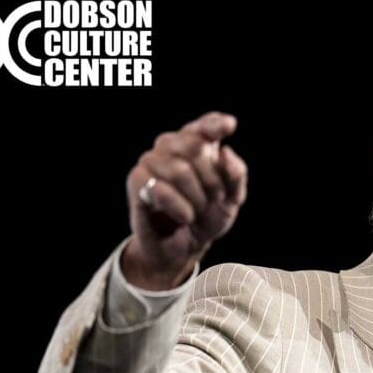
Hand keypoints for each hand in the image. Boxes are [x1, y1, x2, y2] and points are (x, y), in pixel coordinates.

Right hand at [122, 111, 246, 289]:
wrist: (184, 247)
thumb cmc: (208, 217)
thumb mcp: (232, 199)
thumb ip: (236, 174)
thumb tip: (225, 151)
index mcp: (196, 143)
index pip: (205, 125)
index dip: (215, 124)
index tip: (230, 126)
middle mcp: (170, 145)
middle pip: (195, 146)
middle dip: (213, 180)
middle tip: (214, 199)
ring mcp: (150, 161)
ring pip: (179, 171)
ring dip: (196, 199)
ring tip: (196, 211)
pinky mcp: (136, 181)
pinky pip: (161, 190)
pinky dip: (180, 208)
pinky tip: (184, 217)